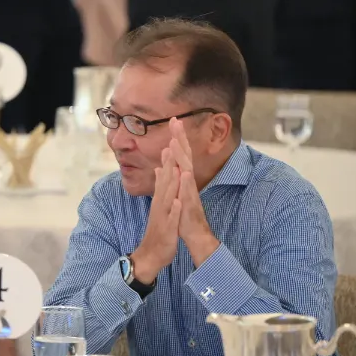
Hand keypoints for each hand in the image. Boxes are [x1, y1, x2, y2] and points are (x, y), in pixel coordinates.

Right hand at [131, 147, 181, 284]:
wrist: (151, 253)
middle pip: (165, 180)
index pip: (165, 174)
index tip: (172, 137)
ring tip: (175, 167)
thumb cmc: (159, 228)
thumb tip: (160, 168)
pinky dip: (174, 209)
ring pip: (167, 196)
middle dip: (169, 162)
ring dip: (171, 182)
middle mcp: (160, 203)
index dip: (169, 156)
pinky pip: (171, 218)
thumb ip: (160, 185)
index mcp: (161, 197)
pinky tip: (178, 201)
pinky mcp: (167, 228)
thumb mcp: (160, 204)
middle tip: (171, 142)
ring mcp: (163, 215)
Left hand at [167, 118, 219, 264]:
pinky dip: (186, 183)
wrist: (194, 235)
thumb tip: (161, 166)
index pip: (179, 155)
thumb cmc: (183, 214)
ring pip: (186, 171)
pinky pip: (189, 192)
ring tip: (176, 142)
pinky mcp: (190, 205)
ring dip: (182, 157)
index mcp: (182, 180)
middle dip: (180, 139)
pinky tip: (184, 173)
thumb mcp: (174, 194)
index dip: (176, 138)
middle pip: (184, 157)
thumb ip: (169, 179)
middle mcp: (188, 183)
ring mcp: (190, 193)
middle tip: (176, 121)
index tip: (172, 121)